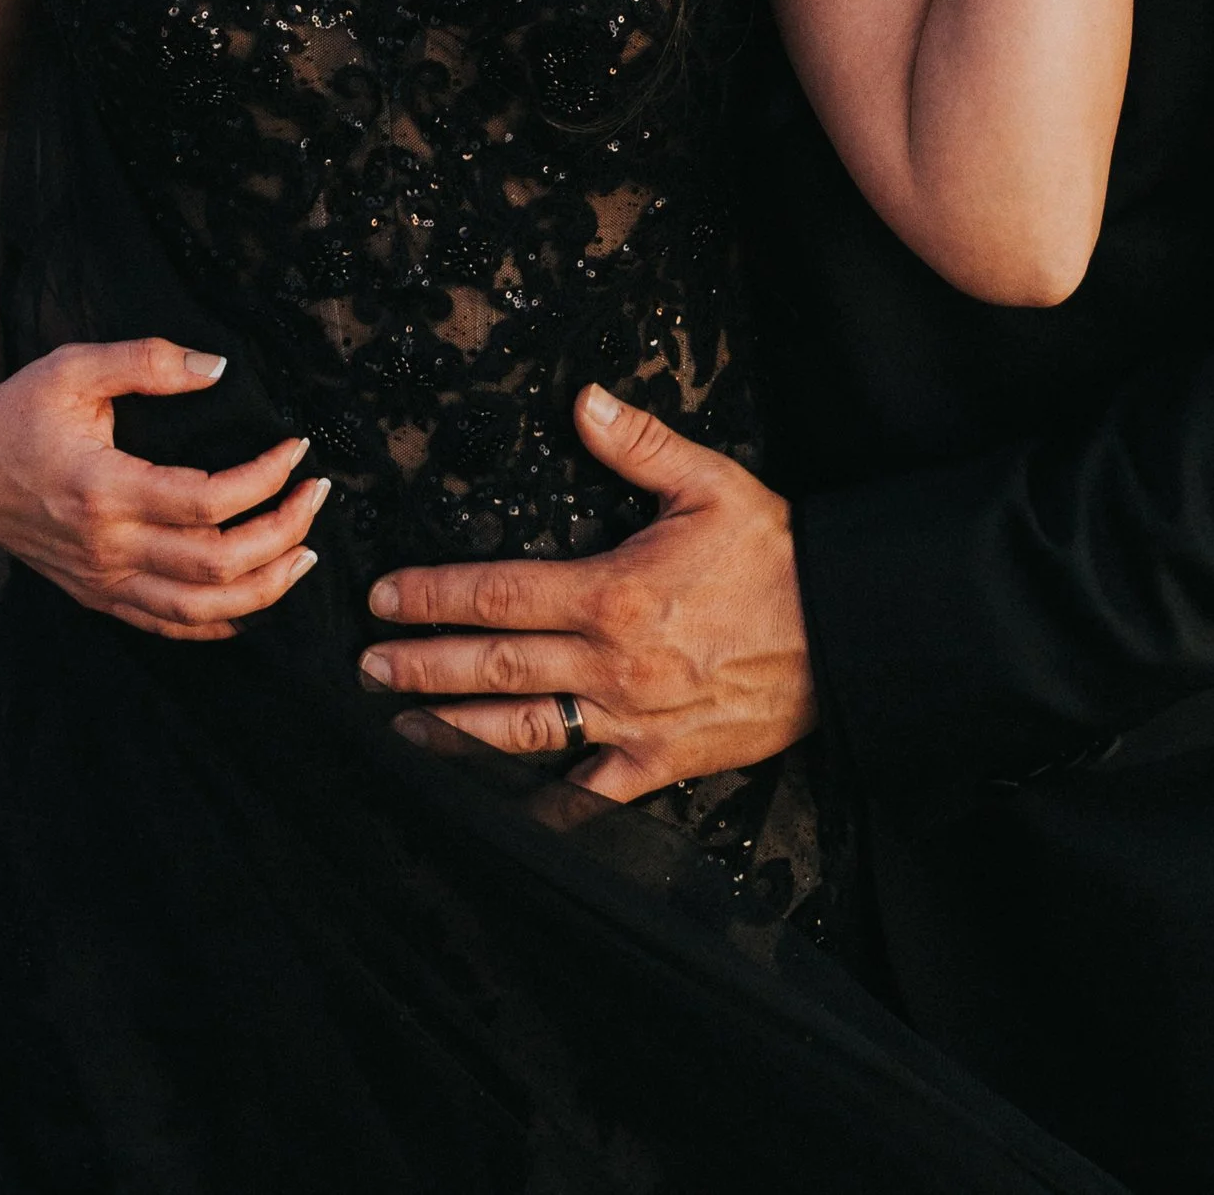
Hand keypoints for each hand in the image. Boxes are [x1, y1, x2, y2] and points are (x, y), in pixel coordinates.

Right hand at [0, 336, 327, 643]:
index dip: (265, 479)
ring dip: (264, 588)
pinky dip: (220, 625)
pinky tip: (256, 604)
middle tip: (318, 495)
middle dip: (283, 533)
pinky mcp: (97, 596)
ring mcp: (101, 582)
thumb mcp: (74, 366)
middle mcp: (107, 549)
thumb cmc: (18, 407)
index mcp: (104, 490)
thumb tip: (219, 367)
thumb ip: (148, 361)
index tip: (299, 448)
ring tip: (306, 553)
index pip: (209, 502)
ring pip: (200, 611)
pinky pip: (168, 627)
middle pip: (217, 566)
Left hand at [356, 385, 816, 796]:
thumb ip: (639, 444)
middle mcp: (610, 665)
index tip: (385, 597)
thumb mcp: (711, 483)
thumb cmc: (777, 558)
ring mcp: (630, 723)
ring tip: (400, 727)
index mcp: (612, 593)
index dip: (434, 596)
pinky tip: (491, 813)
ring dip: (452, 731)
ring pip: (520, 734)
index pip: (499, 592)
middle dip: (422, 666)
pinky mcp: (658, 764)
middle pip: (492, 667)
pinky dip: (536, 809)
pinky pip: (586, 797)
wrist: (845, 635)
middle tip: (367, 666)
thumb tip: (583, 400)